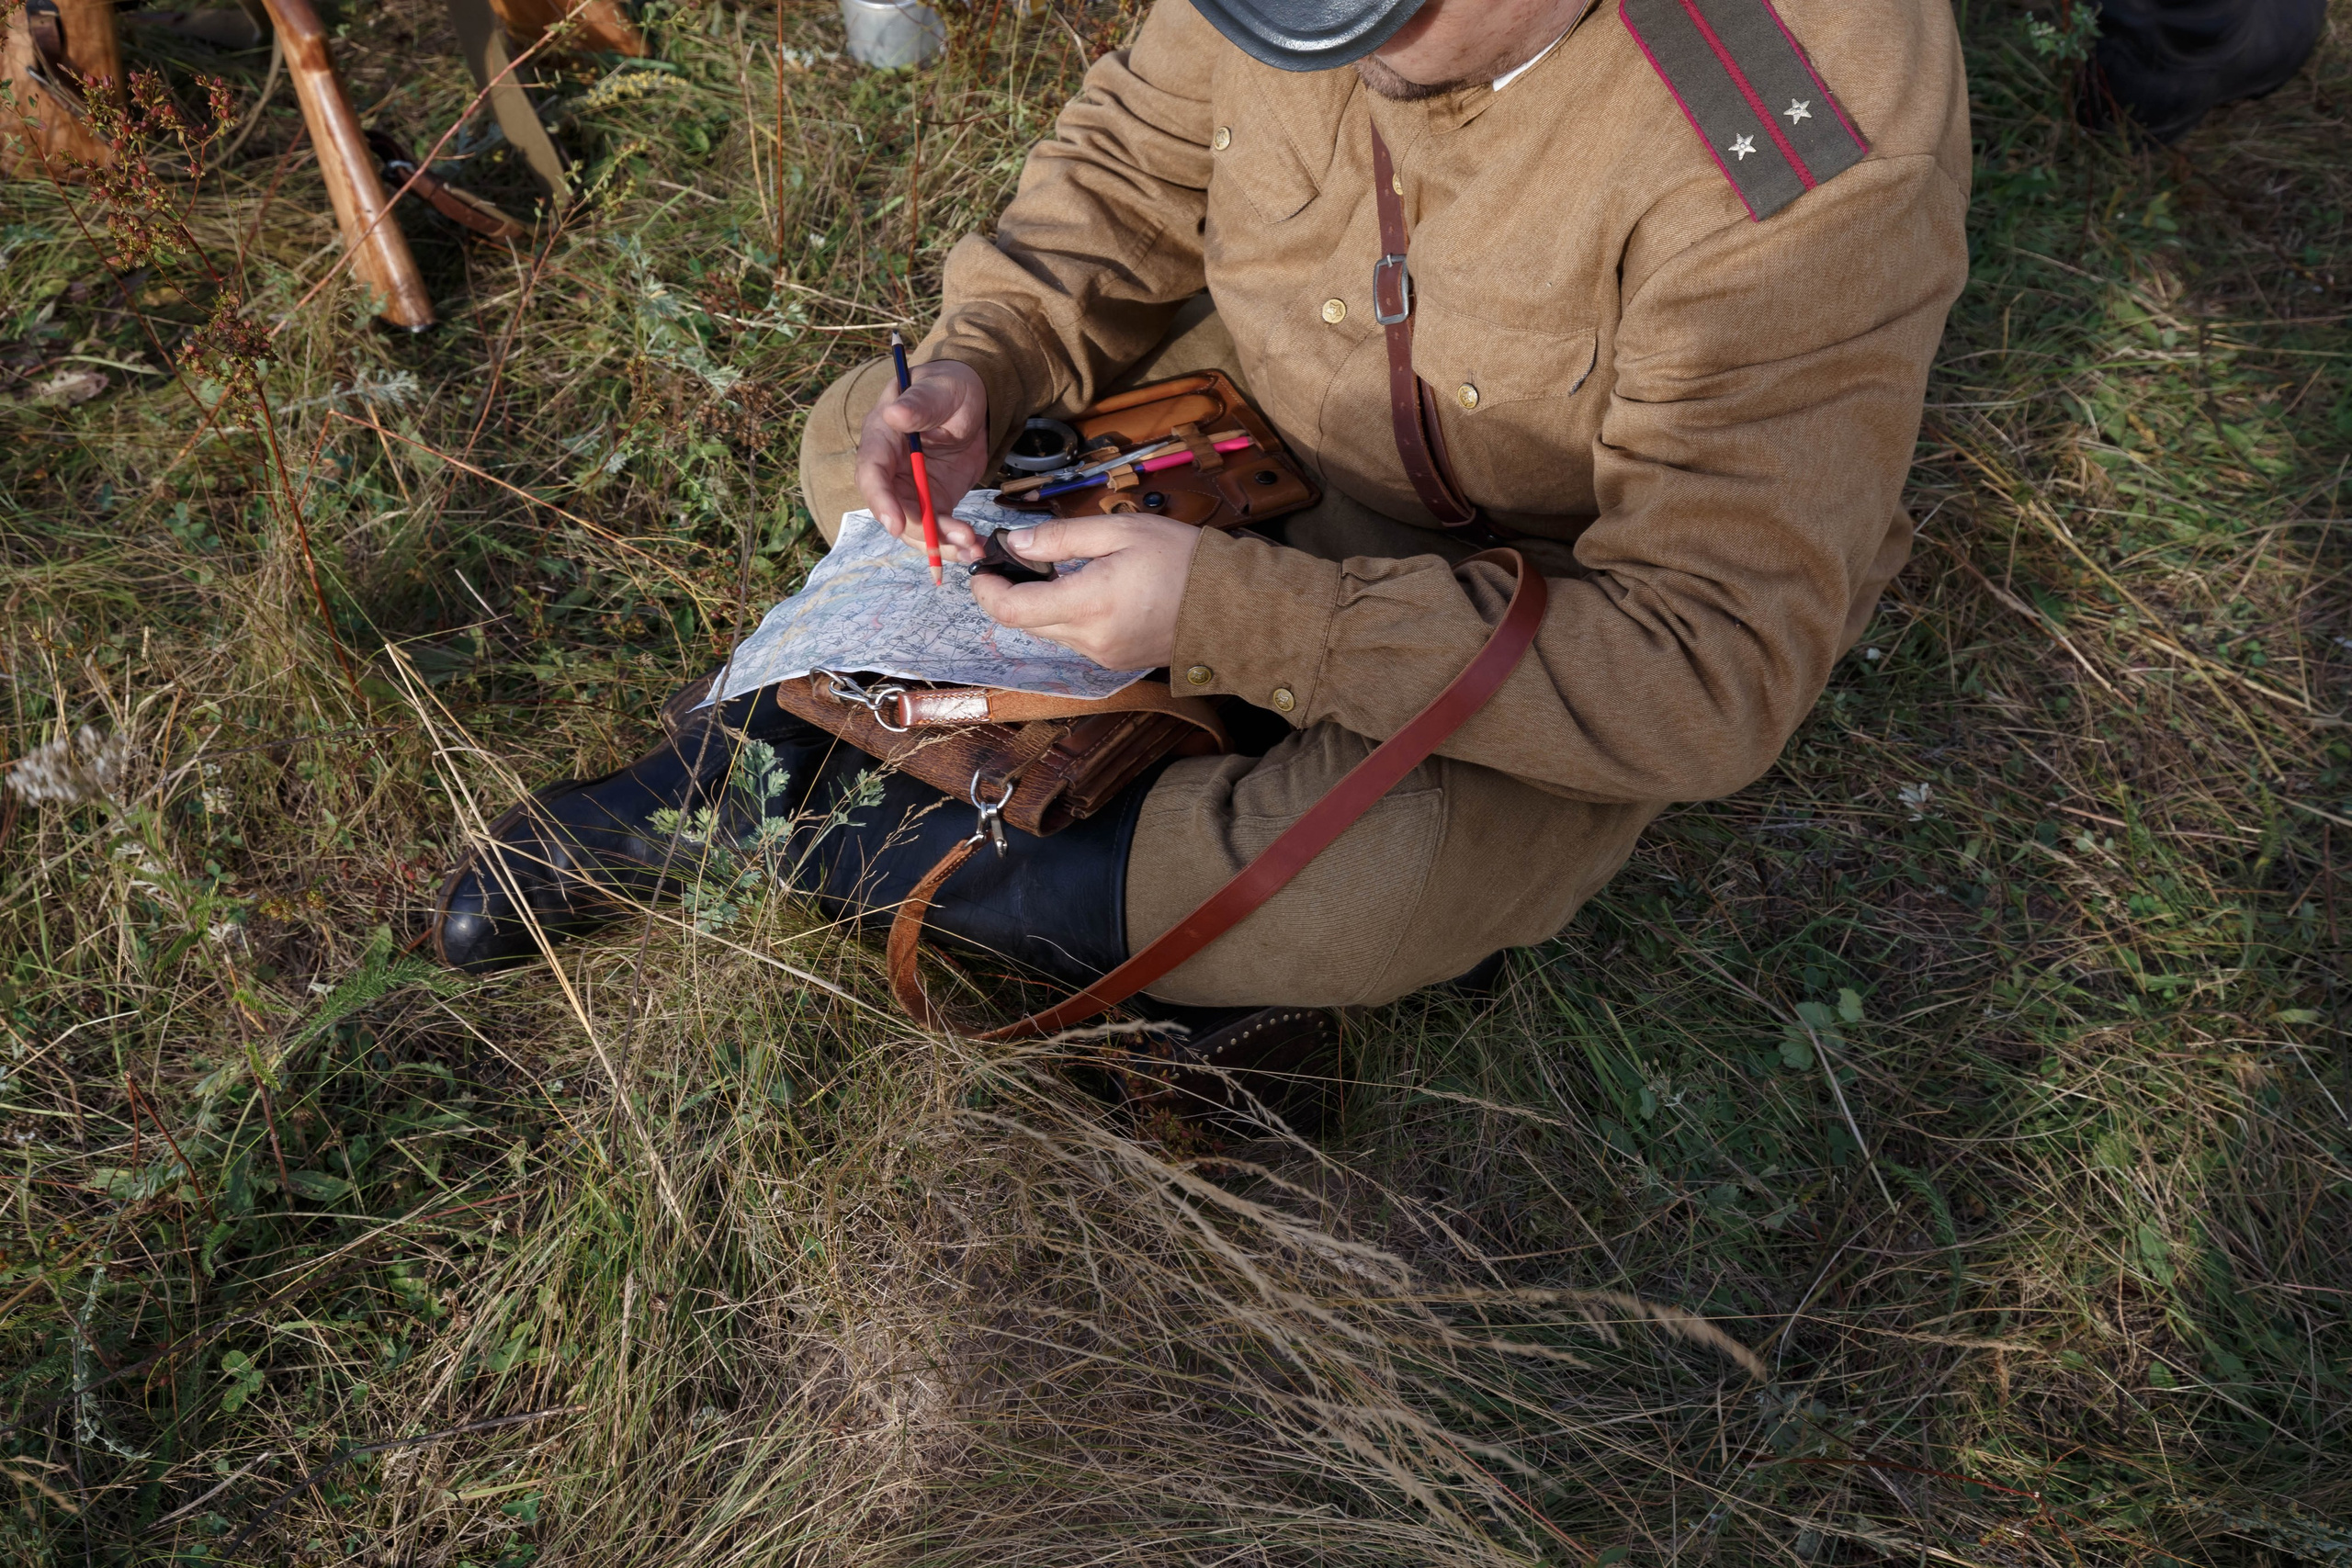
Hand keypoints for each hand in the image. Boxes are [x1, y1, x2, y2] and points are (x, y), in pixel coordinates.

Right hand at [854, 357, 990, 561]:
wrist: (971, 401)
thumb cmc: (948, 387)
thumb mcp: (938, 389)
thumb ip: (919, 404)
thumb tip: (895, 414)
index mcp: (882, 439)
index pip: (872, 475)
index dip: (881, 501)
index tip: (896, 524)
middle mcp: (891, 470)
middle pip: (894, 510)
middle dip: (921, 530)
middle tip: (955, 540)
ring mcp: (912, 489)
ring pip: (917, 526)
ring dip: (942, 543)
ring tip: (972, 548)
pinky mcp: (934, 501)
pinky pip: (939, 527)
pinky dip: (956, 542)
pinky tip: (976, 548)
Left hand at [967, 515, 1200, 669]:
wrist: (1230, 605)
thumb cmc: (1181, 560)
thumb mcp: (1121, 531)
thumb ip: (1062, 537)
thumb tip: (1017, 543)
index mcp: (1089, 603)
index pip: (1012, 609)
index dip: (986, 590)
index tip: (982, 567)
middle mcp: (1090, 639)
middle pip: (1025, 623)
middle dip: (1011, 593)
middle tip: (1016, 559)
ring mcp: (1102, 655)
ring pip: (1049, 632)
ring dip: (1040, 604)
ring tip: (1055, 570)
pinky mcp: (1114, 660)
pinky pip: (1074, 639)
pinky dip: (1067, 616)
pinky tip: (1085, 590)